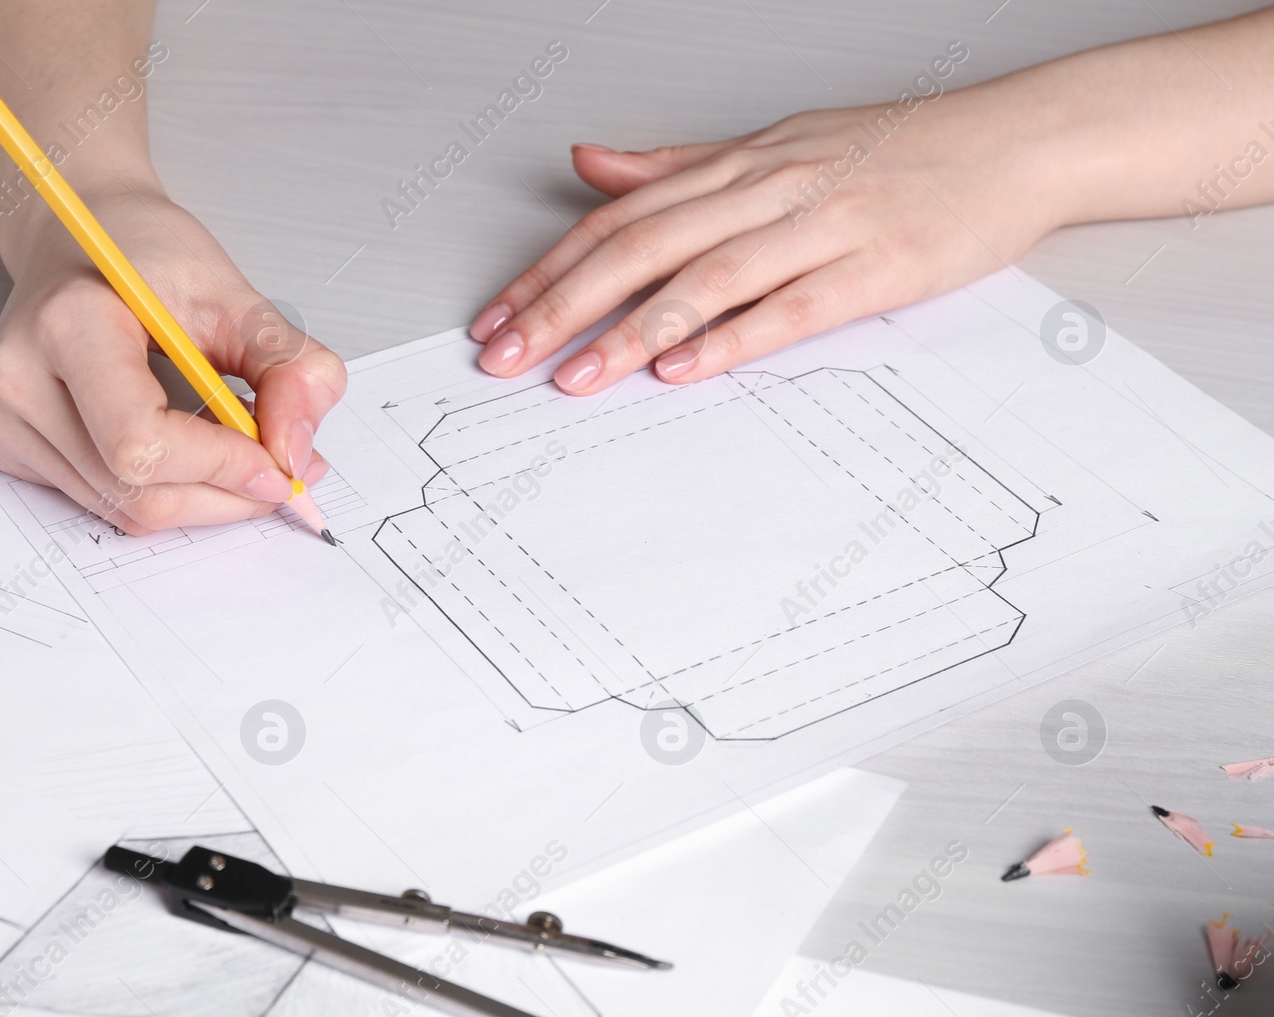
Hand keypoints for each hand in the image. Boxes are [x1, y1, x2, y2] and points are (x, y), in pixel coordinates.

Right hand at [0, 184, 345, 534]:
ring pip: (125, 509)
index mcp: (66, 325)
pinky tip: (182, 446)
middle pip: (136, 490)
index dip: (222, 466)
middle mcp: (17, 377)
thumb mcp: (235, 295)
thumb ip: (288, 368)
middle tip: (279, 471)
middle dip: (225, 493)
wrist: (80, 238)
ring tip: (239, 451)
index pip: (143, 443)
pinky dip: (160, 491)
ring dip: (201, 497)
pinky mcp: (5, 445)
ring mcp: (1, 417)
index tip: (280, 464)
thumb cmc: (148, 256)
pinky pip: (102, 503)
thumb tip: (297, 455)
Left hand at [469, 88, 1067, 392]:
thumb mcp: (772, 145)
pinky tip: (684, 368)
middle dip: (564, 305)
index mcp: (736, 165)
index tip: (498, 316)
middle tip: (508, 355)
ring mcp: (822, 225)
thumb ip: (674, 166)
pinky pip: (792, 307)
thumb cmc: (894, 150)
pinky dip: (733, 338)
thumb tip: (589, 162)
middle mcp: (767, 189)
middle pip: (643, 248)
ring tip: (575, 376)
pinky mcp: (876, 268)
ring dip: (631, 332)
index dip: (550, 269)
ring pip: (706, 279)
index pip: (619, 219)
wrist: (1016, 142)